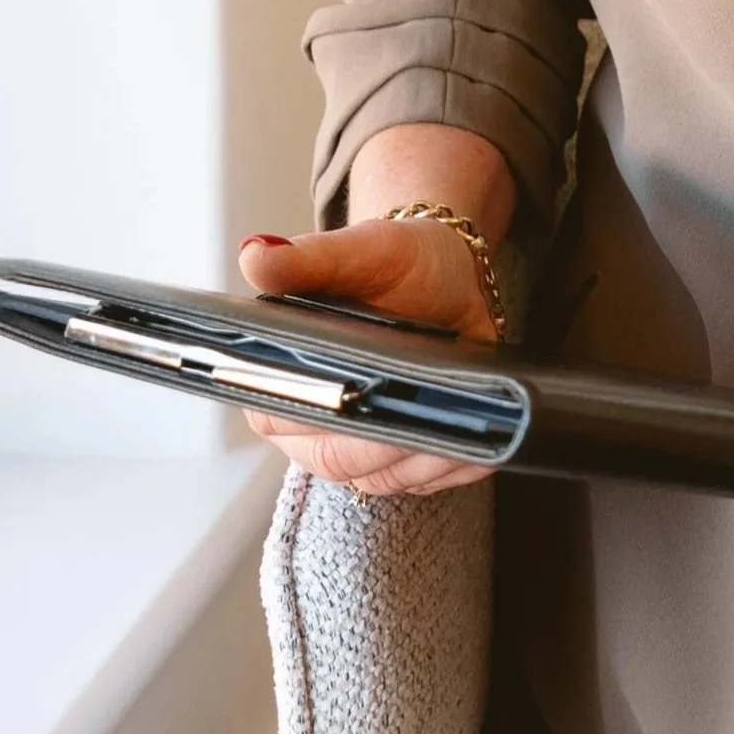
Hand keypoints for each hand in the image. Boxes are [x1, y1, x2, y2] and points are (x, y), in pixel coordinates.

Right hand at [238, 218, 495, 495]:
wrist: (443, 276)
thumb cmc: (391, 264)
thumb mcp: (352, 251)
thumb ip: (306, 258)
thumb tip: (255, 254)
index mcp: (276, 376)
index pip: (282, 414)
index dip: (321, 414)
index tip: (362, 401)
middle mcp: (311, 426)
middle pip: (338, 459)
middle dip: (382, 444)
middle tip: (424, 418)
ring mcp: (360, 452)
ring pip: (385, 478)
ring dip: (425, 461)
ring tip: (458, 433)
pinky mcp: (404, 462)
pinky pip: (427, 482)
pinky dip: (454, 469)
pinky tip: (478, 451)